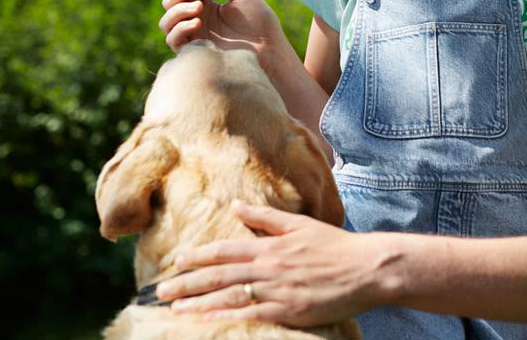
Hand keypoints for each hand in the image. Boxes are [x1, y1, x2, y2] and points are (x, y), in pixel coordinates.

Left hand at [156, 202, 388, 325]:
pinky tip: (207, 320)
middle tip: (160, 291)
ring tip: (175, 308)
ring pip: (229, 296)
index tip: (174, 262)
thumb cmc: (334, 246)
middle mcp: (269, 267)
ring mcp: (277, 290)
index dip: (197, 256)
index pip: (225, 250)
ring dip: (198, 302)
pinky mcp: (288, 310)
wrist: (366, 268)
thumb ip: (266, 218)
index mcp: (270, 245)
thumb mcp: (300, 224)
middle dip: (186, 283)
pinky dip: (227, 316)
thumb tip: (236, 205)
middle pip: (219, 275)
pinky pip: (251, 314)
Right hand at [159, 0, 289, 60]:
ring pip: (166, 22)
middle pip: (170, 3)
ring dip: (179, 10)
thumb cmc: (260, 22)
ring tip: (200, 7)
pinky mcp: (195, 52)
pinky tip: (197, 22)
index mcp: (206, 5)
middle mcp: (196, 20)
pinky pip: (173, 40)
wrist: (269, 49)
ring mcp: (194, 37)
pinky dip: (180, 29)